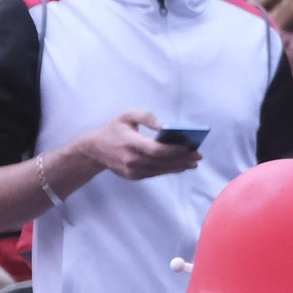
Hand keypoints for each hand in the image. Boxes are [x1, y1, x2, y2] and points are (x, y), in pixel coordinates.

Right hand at [75, 112, 201, 180]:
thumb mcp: (126, 115)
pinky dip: (169, 169)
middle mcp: (132, 159)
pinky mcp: (134, 176)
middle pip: (163, 162)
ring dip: (179, 166)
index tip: (190, 147)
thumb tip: (164, 126)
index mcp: (130, 143)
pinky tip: (180, 166)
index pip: (157, 150)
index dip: (175, 150)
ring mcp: (133, 170)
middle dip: (183, 159)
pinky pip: (155, 173)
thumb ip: (145, 117)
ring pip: (161, 170)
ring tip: (193, 162)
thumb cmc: (113, 129)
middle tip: (198, 156)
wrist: (93, 149)